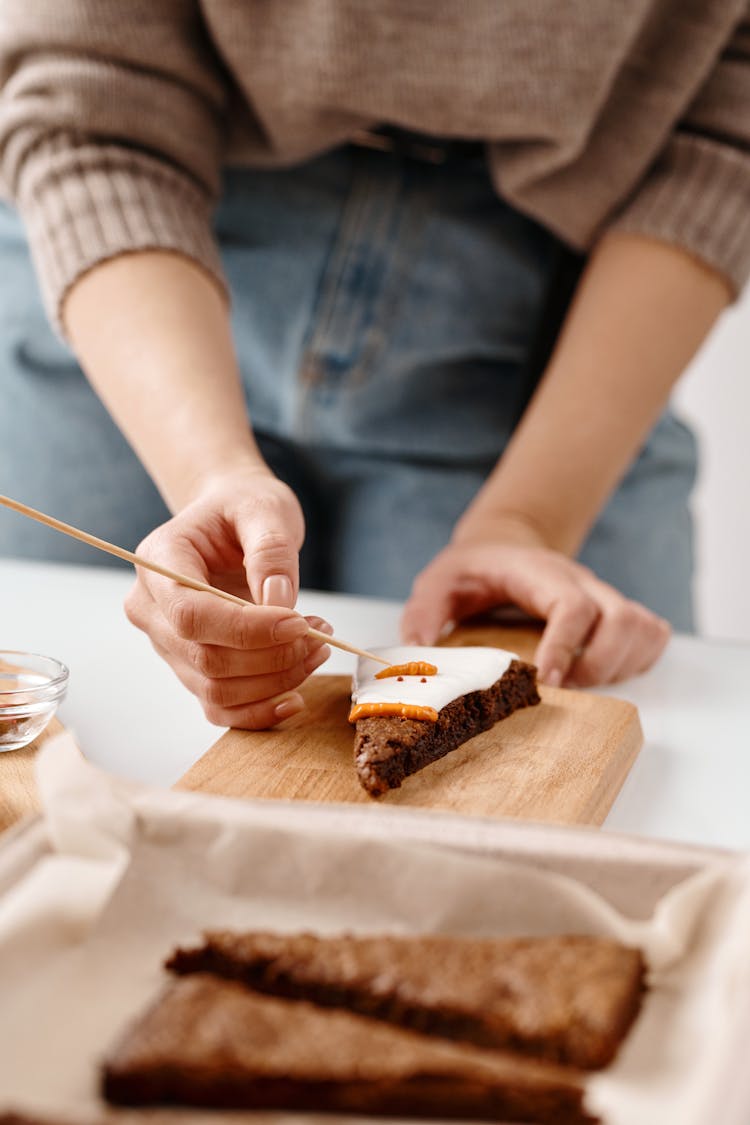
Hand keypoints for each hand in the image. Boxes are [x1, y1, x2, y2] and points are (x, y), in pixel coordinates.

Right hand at [124, 469, 330, 727]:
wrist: (232, 519)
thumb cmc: (243, 507)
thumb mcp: (264, 508)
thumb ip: (271, 551)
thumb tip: (280, 605)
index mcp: (159, 561)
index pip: (191, 615)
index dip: (247, 630)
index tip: (299, 623)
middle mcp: (152, 608)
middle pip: (206, 658)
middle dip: (272, 657)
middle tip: (321, 635)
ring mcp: (168, 643)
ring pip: (216, 689)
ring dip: (275, 681)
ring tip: (317, 647)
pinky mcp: (191, 667)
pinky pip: (220, 707)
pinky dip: (259, 711)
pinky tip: (295, 697)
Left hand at [400, 542, 670, 686]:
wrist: (502, 546)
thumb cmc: (472, 570)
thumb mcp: (439, 581)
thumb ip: (425, 611)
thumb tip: (418, 646)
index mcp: (539, 573)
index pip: (571, 605)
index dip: (565, 646)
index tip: (547, 681)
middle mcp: (581, 582)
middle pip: (621, 619)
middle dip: (598, 665)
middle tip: (562, 688)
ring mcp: (603, 596)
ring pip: (643, 628)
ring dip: (621, 665)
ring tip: (582, 682)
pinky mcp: (616, 612)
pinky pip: (652, 635)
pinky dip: (639, 660)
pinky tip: (605, 672)